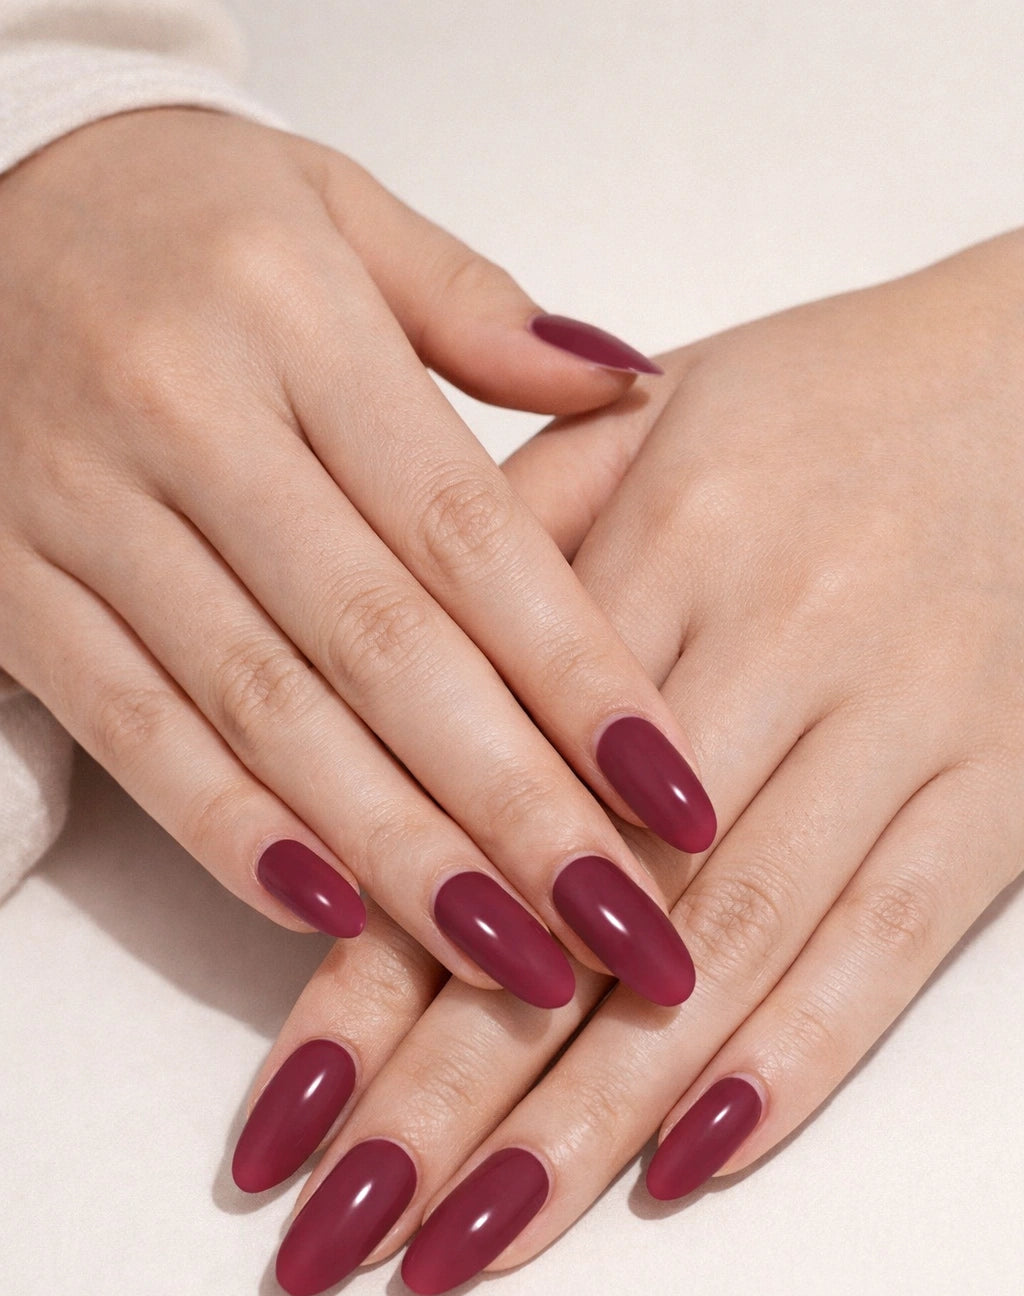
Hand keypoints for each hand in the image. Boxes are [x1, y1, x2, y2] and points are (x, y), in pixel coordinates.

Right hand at [0, 106, 709, 1007]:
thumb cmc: (171, 210)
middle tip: (621, 927)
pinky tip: (329, 917)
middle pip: (380, 647)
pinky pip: (128, 728)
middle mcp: (187, 416)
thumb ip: (479, 309)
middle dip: (511, 804)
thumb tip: (631, 390)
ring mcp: (81, 508)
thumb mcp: (331, 205)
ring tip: (511, 960)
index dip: (576, 673)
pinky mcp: (3, 582)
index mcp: (296, 318)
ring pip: (262, 711)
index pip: (465, 532)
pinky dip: (227, 829)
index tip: (673, 791)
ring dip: (396, 851)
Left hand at [242, 231, 1023, 1295]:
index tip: (287, 1112)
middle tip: (346, 1234)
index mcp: (660, 534)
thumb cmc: (828, 405)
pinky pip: (891, 940)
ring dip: (592, 1117)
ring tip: (475, 1245)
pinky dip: (793, 1061)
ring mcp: (901, 714)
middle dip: (454, 1087)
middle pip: (589, 900)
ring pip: (727, 946)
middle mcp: (774, 633)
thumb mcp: (654, 416)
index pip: (481, 790)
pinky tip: (685, 1169)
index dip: (373, 966)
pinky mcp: (1003, 781)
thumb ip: (511, 539)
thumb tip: (372, 677)